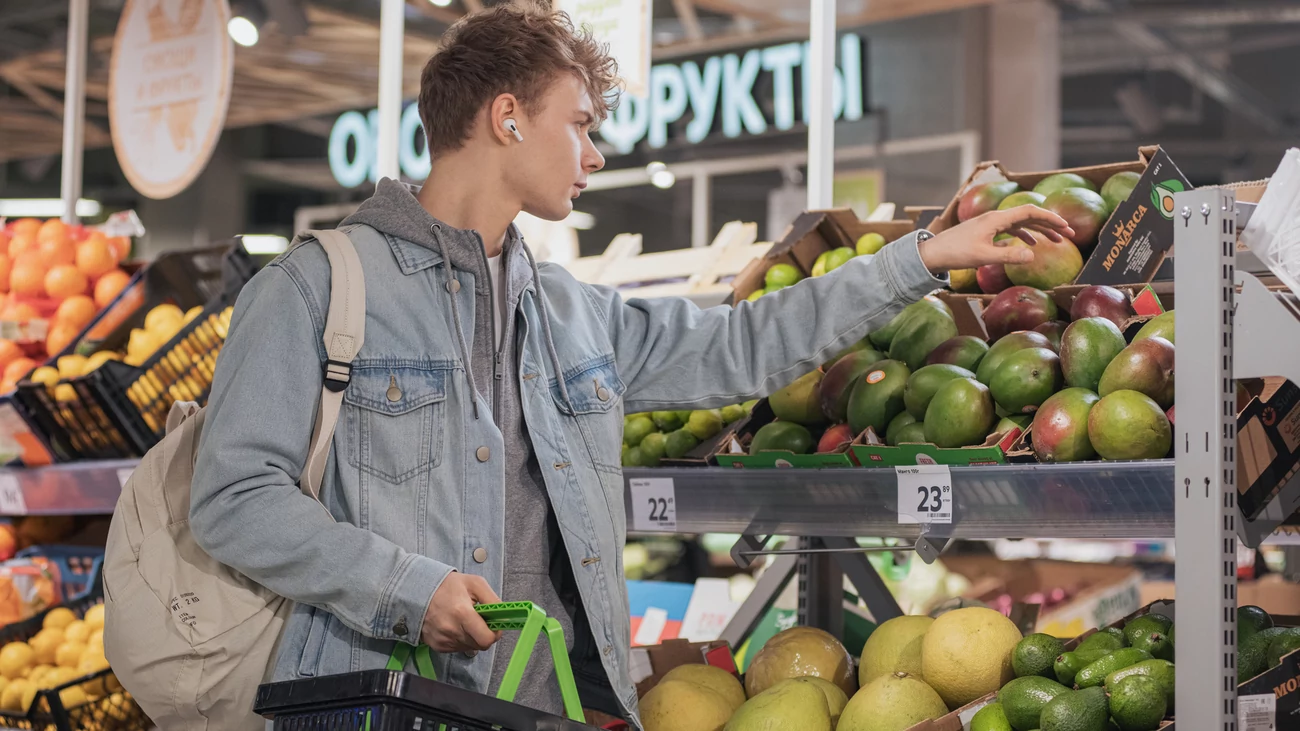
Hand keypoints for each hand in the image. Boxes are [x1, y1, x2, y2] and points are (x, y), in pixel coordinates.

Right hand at [421, 572, 502, 652]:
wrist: (417, 592)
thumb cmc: (448, 586)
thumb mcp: (475, 584)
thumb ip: (493, 600)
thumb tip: (504, 616)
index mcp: (462, 613)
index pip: (486, 639)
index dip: (494, 632)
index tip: (494, 624)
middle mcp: (451, 630)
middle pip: (480, 645)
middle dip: (484, 634)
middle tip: (480, 620)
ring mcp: (443, 640)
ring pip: (470, 647)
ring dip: (473, 636)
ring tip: (464, 620)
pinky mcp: (437, 646)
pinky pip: (458, 648)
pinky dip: (461, 639)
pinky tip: (455, 625)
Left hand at [917, 205, 1074, 272]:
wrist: (933, 253)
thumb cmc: (956, 253)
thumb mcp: (984, 256)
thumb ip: (1009, 255)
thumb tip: (1033, 254)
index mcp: (997, 219)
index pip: (1030, 212)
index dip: (1050, 218)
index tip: (1065, 226)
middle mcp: (995, 218)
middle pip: (1029, 216)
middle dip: (1050, 224)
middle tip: (1069, 234)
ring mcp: (990, 224)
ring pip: (1021, 224)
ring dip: (1039, 231)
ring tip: (1056, 241)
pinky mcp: (985, 232)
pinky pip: (1010, 230)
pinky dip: (1024, 235)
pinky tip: (1030, 245)